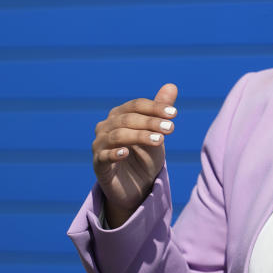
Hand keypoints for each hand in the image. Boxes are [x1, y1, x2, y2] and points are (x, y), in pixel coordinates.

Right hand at [91, 83, 178, 226]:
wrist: (136, 187)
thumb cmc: (145, 155)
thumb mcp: (156, 133)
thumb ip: (161, 110)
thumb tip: (172, 85)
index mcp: (119, 115)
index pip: (136, 105)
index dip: (155, 107)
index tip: (174, 114)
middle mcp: (106, 127)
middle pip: (128, 119)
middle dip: (150, 122)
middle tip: (170, 128)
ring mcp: (99, 145)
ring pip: (118, 135)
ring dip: (139, 136)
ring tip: (159, 140)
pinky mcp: (98, 164)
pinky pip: (103, 156)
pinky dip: (114, 153)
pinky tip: (126, 152)